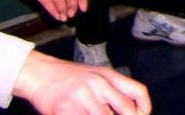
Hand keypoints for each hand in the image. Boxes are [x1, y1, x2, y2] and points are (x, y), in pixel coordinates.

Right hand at [14, 51, 150, 114]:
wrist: (40, 74)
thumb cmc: (70, 77)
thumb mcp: (96, 76)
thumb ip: (113, 90)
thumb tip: (131, 110)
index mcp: (108, 75)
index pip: (137, 91)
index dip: (145, 107)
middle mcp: (97, 85)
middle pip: (125, 109)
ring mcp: (81, 98)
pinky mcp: (64, 110)